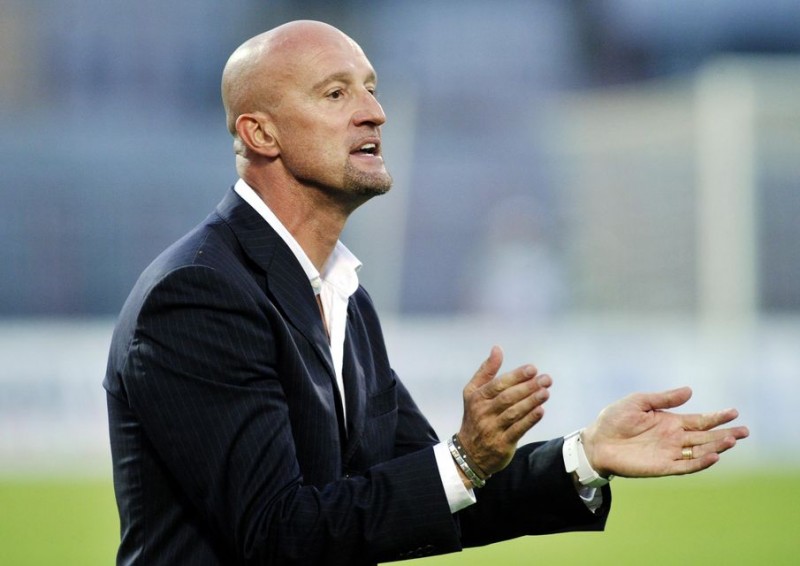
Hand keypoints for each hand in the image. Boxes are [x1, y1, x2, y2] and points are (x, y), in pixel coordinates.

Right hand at [457, 346, 551, 478]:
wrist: (468, 453)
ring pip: (514, 413)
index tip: (533, 369)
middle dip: (528, 387)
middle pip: (507, 398)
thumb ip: (486, 370)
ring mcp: (492, 429)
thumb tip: (497, 348)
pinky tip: (541, 411)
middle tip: (545, 379)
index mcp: (477, 397)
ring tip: (546, 392)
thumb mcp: (473, 392)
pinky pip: (517, 430)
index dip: (516, 376)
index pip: (498, 385)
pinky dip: (529, 420)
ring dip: (531, 402)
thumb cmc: (475, 416)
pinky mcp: (501, 444)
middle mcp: (483, 412)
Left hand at [581, 386, 748, 477]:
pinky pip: (686, 466)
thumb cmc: (614, 419)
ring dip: (716, 447)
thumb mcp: (638, 402)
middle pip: (705, 437)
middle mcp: (674, 438)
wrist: (596, 441)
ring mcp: (670, 453)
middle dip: (725, 434)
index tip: (734, 412)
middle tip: (745, 431)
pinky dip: (701, 463)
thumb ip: (664, 398)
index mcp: (670, 422)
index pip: (700, 420)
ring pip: (700, 452)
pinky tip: (714, 457)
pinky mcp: (663, 467)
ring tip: (732, 440)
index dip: (716, 417)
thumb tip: (690, 390)